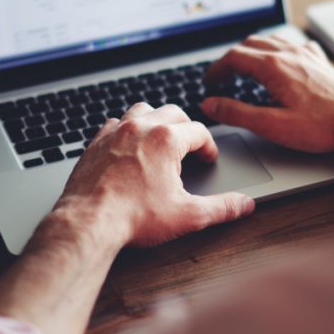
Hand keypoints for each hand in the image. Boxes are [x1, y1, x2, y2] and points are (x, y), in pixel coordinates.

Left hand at [57, 103, 255, 247]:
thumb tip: (244, 205)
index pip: (199, 131)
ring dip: (156, 120)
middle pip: (173, 112)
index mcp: (166, 139)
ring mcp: (115, 132)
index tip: (208, 159)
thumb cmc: (134, 217)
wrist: (88, 223)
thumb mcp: (187, 215)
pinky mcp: (95, 143)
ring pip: (142, 110)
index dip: (209, 146)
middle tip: (191, 147)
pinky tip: (129, 146)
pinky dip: (126, 129)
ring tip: (161, 138)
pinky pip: (114, 123)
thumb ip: (221, 208)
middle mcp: (140, 127)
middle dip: (186, 127)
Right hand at [202, 35, 333, 175]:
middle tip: (222, 77)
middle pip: (249, 45)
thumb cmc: (322, 126)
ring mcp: (307, 54)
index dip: (215, 69)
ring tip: (244, 67)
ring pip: (271, 40)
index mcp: (273, 67)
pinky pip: (293, 44)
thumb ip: (237, 113)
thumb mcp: (272, 125)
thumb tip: (211, 104)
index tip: (208, 82)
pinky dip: (277, 49)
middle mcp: (289, 53)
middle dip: (231, 59)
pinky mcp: (320, 60)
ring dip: (252, 51)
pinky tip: (281, 61)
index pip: (233, 57)